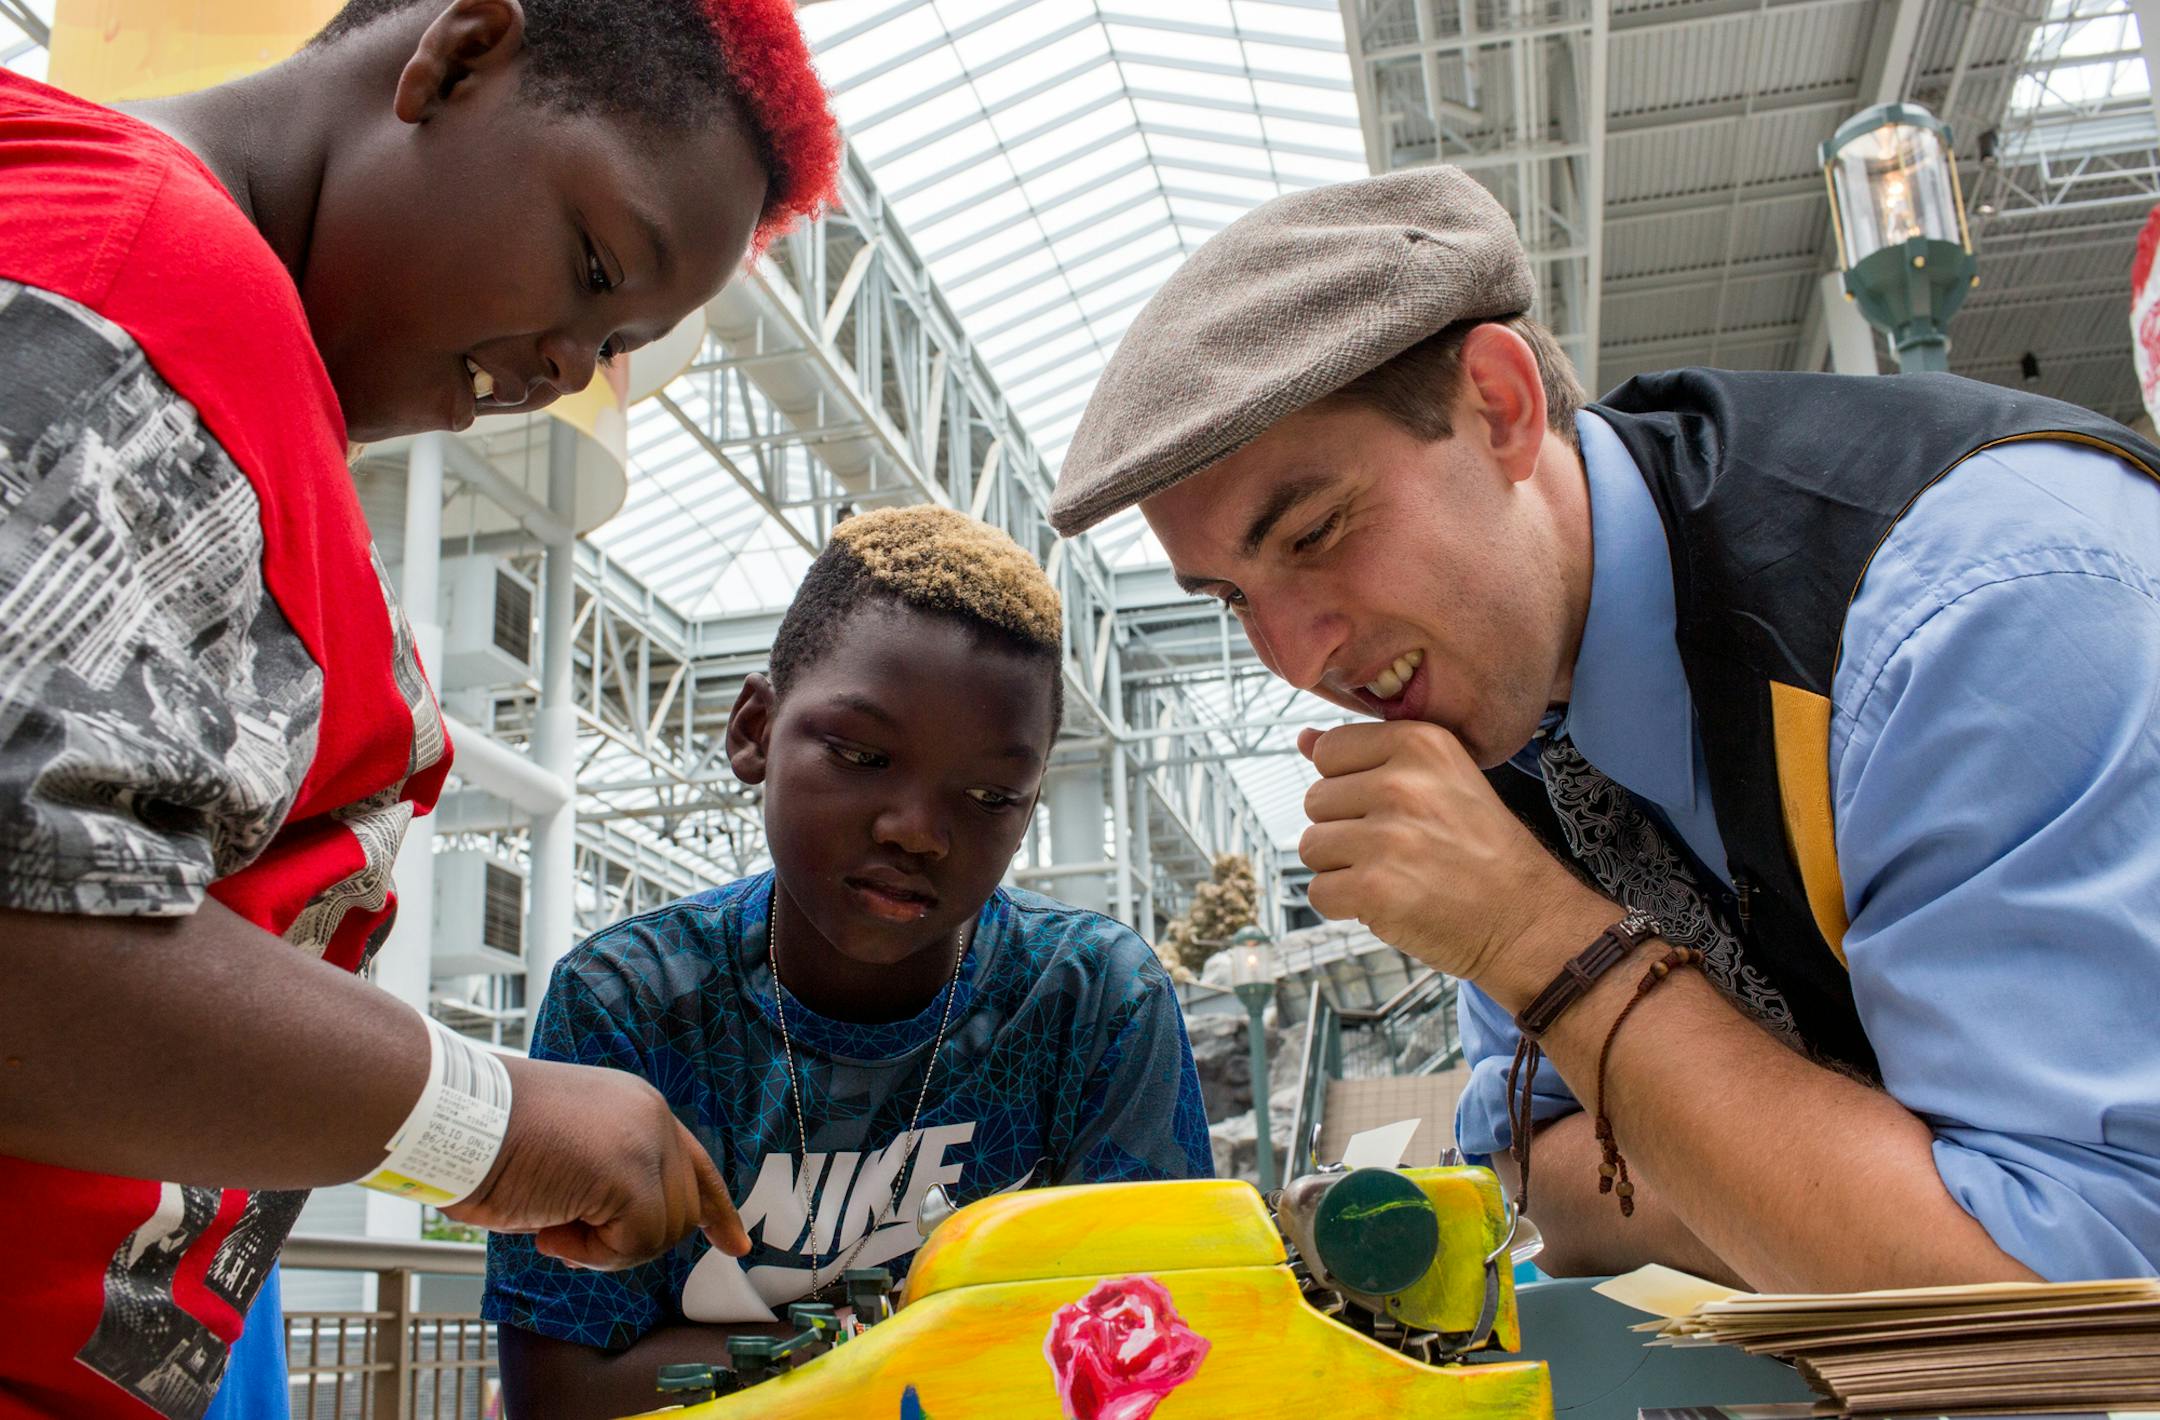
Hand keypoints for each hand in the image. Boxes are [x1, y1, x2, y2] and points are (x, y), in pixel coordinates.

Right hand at [444, 1057, 749, 1268]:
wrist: (452, 1120)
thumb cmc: (487, 1140)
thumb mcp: (566, 1154)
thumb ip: (610, 1180)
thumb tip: (637, 1232)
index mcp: (638, 1108)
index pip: (695, 1164)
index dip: (715, 1209)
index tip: (735, 1243)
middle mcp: (652, 1119)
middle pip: (679, 1214)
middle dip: (627, 1242)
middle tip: (565, 1233)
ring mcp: (646, 1143)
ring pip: (662, 1235)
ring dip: (604, 1251)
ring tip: (553, 1224)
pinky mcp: (631, 1176)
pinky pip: (633, 1247)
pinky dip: (589, 1256)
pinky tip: (549, 1230)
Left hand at [1297, 721, 1609, 983]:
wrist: (1525, 919)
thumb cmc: (1481, 850)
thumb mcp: (1441, 780)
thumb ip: (1370, 755)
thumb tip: (1304, 740)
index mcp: (1421, 744)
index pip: (1329, 752)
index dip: (1350, 786)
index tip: (1390, 809)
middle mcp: (1402, 783)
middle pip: (1316, 801)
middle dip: (1346, 830)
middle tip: (1400, 848)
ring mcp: (1387, 837)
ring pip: (1311, 847)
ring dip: (1342, 868)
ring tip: (1393, 874)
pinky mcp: (1374, 888)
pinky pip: (1319, 892)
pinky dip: (1345, 905)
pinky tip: (1387, 902)